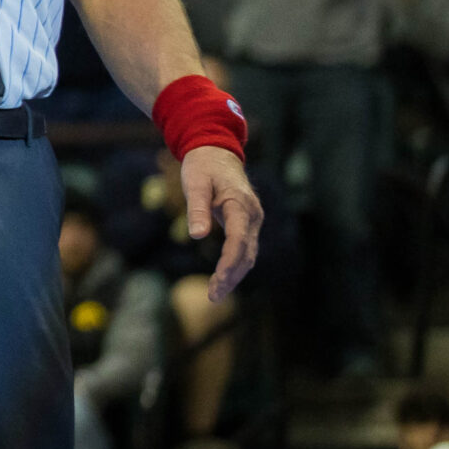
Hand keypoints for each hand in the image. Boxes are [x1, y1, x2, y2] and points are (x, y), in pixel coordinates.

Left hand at [180, 145, 261, 300]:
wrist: (216, 152)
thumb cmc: (203, 167)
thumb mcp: (195, 184)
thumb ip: (197, 208)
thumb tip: (196, 235)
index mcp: (240, 205)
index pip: (239, 240)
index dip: (229, 263)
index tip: (218, 281)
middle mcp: (252, 216)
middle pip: (246, 252)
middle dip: (231, 276)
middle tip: (213, 296)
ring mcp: (252, 220)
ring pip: (248, 254)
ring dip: (234, 275)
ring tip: (215, 293)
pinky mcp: (247, 224)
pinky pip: (245, 249)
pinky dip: (235, 265)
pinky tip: (223, 278)